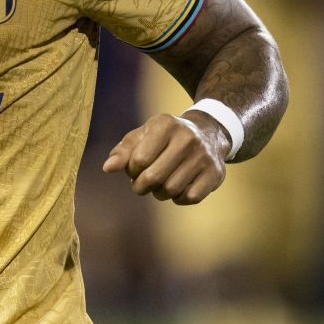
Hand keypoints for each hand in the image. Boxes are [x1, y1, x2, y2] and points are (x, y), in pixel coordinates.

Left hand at [102, 113, 227, 204]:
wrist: (206, 135)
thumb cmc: (164, 139)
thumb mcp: (142, 137)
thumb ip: (122, 152)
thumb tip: (108, 168)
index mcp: (165, 124)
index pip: (139, 160)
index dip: (131, 171)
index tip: (134, 169)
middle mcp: (188, 138)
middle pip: (154, 177)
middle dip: (141, 187)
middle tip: (140, 185)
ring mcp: (204, 156)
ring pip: (171, 190)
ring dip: (159, 193)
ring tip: (160, 184)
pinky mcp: (215, 173)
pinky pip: (190, 198)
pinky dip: (179, 199)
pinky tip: (179, 188)